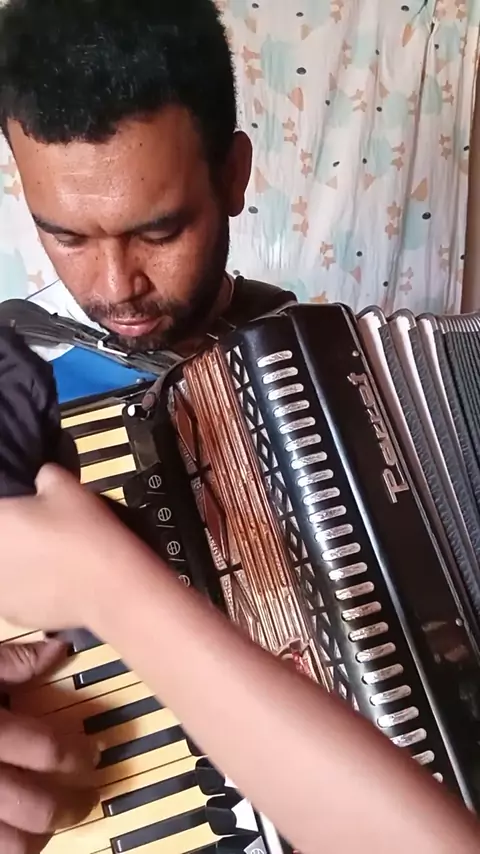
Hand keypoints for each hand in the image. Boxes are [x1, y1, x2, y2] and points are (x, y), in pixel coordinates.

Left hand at [0, 463, 127, 630]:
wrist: (109, 585)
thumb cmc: (87, 533)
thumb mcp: (67, 486)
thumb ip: (46, 477)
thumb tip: (44, 480)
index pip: (1, 515)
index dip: (14, 513)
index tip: (29, 514)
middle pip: (1, 542)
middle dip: (14, 538)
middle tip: (43, 534)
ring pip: (5, 570)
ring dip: (20, 564)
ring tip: (51, 559)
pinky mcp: (13, 614)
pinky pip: (16, 596)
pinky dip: (31, 590)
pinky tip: (55, 582)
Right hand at [0, 639, 97, 852]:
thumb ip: (13, 661)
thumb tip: (59, 651)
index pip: (49, 751)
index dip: (80, 756)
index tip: (93, 755)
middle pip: (37, 807)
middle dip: (71, 806)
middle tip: (88, 798)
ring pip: (9, 844)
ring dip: (38, 838)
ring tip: (50, 824)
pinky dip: (6, 847)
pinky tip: (12, 835)